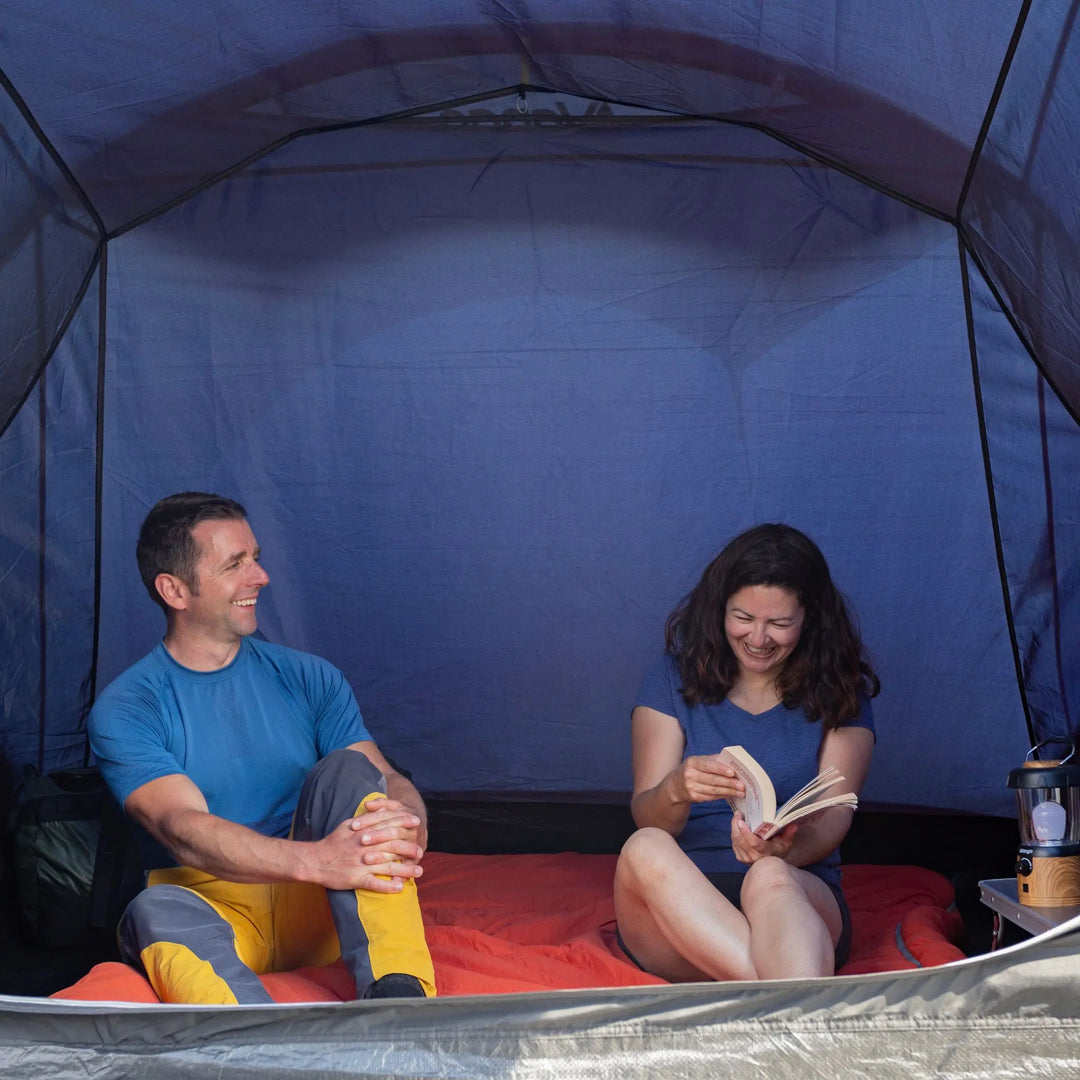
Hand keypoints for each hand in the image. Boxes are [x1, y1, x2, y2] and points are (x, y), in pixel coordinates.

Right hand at [308, 805, 423, 893]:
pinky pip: (375, 883)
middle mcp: (364, 846)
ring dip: (405, 869)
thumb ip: (365, 818)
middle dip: (409, 847)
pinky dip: (388, 886)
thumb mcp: (347, 824)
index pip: (387, 824)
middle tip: (420, 850)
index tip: (416, 822)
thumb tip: (380, 810)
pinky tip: (400, 887)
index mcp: (362, 831)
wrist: (314, 860)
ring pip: (388, 865)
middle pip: (392, 844)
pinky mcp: (356, 878)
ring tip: (419, 871)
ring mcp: (361, 863)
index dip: (403, 822)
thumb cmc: (333, 842)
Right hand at [669, 755, 745, 804]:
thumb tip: (731, 763)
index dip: (720, 769)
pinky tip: (731, 795)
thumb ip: (713, 760)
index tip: (733, 772)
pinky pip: (711, 797)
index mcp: (692, 762)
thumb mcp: (697, 761)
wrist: (675, 785)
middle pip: (713, 780)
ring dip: (729, 791)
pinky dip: (722, 795)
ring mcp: (691, 787)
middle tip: (742, 785)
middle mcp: (689, 775)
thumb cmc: (692, 770)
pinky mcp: (694, 797)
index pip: (708, 765)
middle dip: (729, 783)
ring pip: (713, 790)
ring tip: (740, 792)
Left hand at [730, 811, 796, 864]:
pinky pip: (734, 843)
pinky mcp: (740, 857)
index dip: (746, 832)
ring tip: (737, 817)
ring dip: (734, 827)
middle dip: (736, 825)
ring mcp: (745, 858)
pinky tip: (737, 826)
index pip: (753, 842)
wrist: (771, 864)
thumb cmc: (778, 851)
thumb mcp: (785, 843)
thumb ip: (789, 833)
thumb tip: (794, 825)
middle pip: (740, 839)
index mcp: (765, 852)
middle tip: (738, 814)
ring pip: (735, 840)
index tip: (741, 821)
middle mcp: (753, 856)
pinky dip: (734, 833)